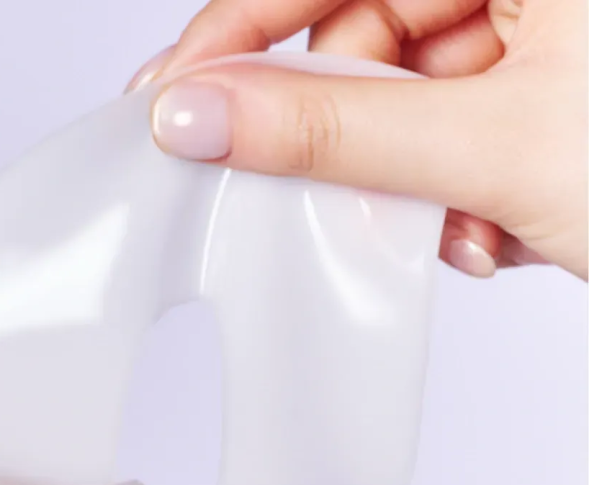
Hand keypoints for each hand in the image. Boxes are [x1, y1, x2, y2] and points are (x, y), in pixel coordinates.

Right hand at [128, 0, 587, 278]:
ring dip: (420, 176)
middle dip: (357, 132)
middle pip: (372, 30)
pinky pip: (463, 117)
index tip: (171, 96)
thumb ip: (332, 131)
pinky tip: (504, 224)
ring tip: (473, 226)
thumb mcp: (491, 148)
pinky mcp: (557, 73)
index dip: (238, 30)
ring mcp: (548, 18)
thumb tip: (201, 113)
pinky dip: (463, 184)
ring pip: (416, 88)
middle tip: (356, 197)